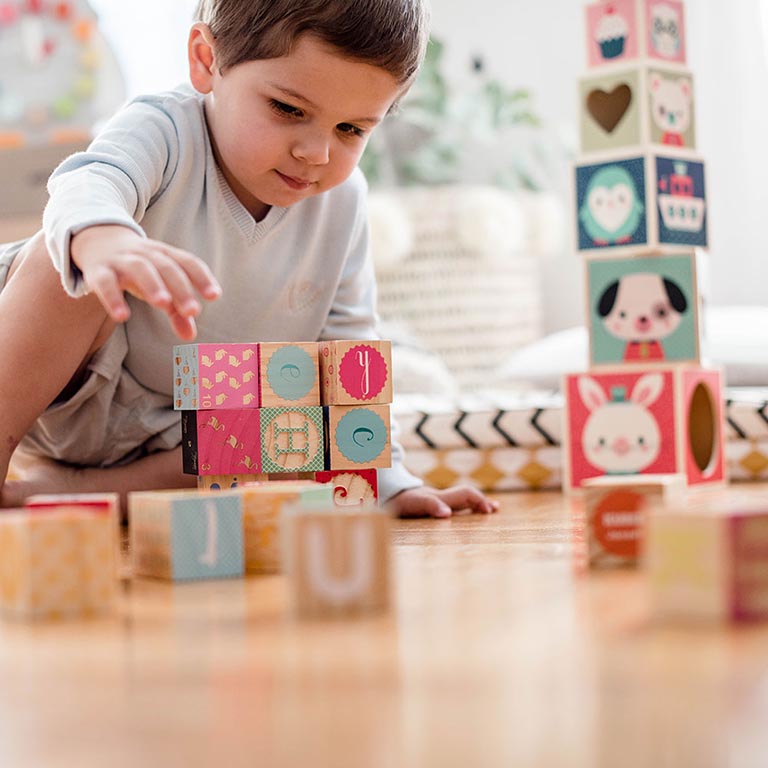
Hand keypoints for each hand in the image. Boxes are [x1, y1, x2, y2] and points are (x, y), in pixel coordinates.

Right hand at [70, 224, 220, 339]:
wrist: (99, 243)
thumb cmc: (142, 271)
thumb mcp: (161, 287)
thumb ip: (177, 312)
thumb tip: (190, 337)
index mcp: (166, 255)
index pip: (188, 262)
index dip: (202, 277)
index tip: (214, 295)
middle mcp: (146, 254)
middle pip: (166, 267)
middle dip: (181, 287)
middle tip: (192, 310)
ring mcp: (122, 260)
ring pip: (140, 268)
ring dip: (153, 285)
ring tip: (163, 304)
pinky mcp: (98, 270)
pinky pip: (105, 282)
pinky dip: (113, 298)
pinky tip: (122, 317)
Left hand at [388, 484, 499, 518]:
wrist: (382, 494)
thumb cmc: (397, 500)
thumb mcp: (413, 504)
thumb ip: (430, 505)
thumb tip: (448, 514)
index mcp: (439, 498)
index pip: (464, 494)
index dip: (478, 500)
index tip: (489, 510)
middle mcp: (438, 498)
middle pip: (464, 496)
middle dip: (480, 502)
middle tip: (494, 510)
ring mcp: (432, 501)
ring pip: (457, 500)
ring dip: (472, 505)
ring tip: (487, 510)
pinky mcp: (426, 506)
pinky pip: (447, 506)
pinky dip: (459, 509)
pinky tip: (460, 515)